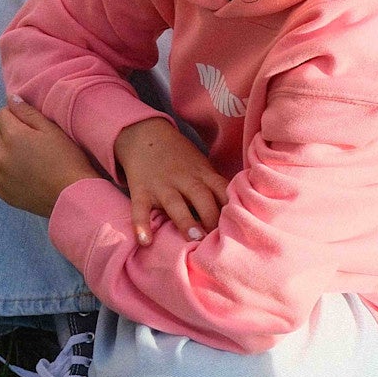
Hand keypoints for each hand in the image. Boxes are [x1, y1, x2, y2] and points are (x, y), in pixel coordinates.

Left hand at [0, 99, 99, 218]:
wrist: (71, 195)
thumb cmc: (66, 159)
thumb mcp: (52, 130)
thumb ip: (28, 113)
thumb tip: (11, 99)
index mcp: (12, 136)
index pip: (2, 115)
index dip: (16, 116)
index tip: (31, 125)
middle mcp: (0, 155)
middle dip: (9, 133)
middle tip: (32, 142)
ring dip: (4, 153)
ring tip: (26, 159)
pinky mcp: (2, 192)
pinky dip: (4, 173)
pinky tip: (21, 175)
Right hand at [115, 116, 228, 245]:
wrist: (145, 135)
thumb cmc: (180, 158)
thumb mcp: (201, 166)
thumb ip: (214, 186)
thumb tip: (235, 212)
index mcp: (203, 174)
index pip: (221, 188)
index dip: (231, 205)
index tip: (237, 225)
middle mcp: (184, 179)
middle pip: (201, 196)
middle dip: (211, 216)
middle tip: (218, 240)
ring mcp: (161, 185)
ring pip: (174, 203)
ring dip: (185, 221)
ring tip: (194, 239)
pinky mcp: (140, 191)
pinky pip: (140, 209)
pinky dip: (140, 225)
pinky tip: (144, 241)